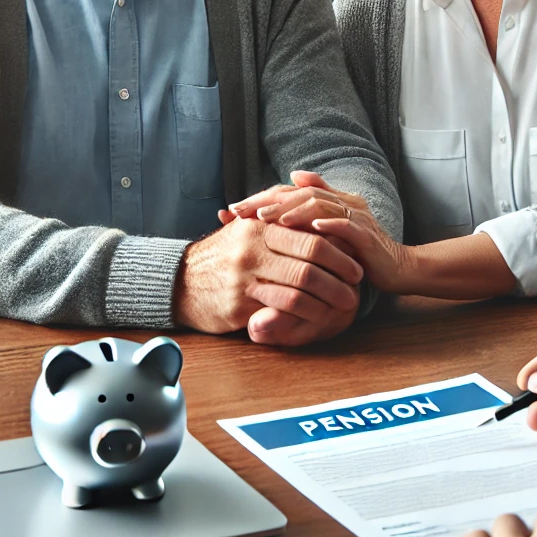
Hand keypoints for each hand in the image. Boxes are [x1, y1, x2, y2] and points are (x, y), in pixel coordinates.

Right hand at [173, 215, 362, 345]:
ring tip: (347, 303)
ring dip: (329, 297)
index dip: (338, 250)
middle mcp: (253, 247)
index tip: (356, 261)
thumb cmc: (224, 256)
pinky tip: (320, 318)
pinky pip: (281, 309)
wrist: (179, 283)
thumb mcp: (248, 230)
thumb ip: (280, 224)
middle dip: (340, 273)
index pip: (310, 234)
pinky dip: (306, 314)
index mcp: (259, 225)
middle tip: (358, 283)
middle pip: (310, 259)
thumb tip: (322, 218)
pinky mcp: (238, 304)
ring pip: (299, 286)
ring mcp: (245, 276)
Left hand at [233, 171, 418, 294]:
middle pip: (300, 193)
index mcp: (331, 200)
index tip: (232, 210)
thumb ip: (311, 211)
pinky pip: (346, 226)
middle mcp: (342, 202)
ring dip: (291, 210)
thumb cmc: (358, 252)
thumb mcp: (329, 233)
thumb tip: (292, 177)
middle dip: (267, 201)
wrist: (396, 268)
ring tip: (266, 219)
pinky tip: (309, 229)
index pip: (290, 191)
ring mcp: (355, 217)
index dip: (261, 197)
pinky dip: (328, 224)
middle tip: (240, 211)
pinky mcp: (367, 235)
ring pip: (319, 205)